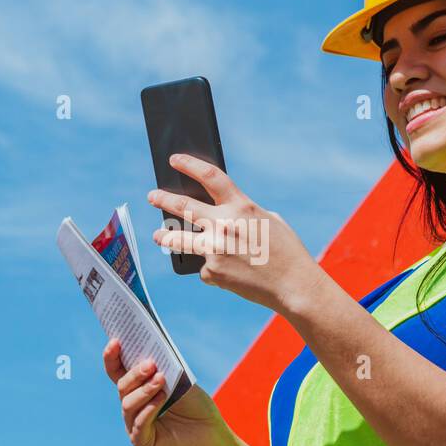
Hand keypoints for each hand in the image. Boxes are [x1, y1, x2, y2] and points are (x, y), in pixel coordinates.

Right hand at [102, 337, 229, 445]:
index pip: (117, 371)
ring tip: (161, 379)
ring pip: (128, 404)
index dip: (112, 356)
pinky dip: (149, 409)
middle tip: (150, 364)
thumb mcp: (178, 380)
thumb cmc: (195, 403)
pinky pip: (139, 424)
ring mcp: (134, 425)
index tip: (115, 340)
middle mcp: (132, 406)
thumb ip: (162, 368)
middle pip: (122, 386)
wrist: (211, 430)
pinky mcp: (141, 441)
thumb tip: (147, 353)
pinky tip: (162, 398)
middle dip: (135, 374)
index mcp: (137, 388)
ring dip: (144, 390)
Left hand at [148, 153, 321, 313]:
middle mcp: (223, 224)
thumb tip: (221, 213)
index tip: (174, 160)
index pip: (209, 177)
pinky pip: (205, 267)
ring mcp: (215, 249)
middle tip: (153, 196)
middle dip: (163, 199)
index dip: (189, 165)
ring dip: (165, 236)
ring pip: (179, 240)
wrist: (293, 285)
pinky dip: (214, 269)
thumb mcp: (269, 220)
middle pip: (183, 206)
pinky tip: (231, 273)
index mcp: (241, 206)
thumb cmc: (286, 252)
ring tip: (158, 236)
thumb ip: (243, 213)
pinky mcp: (212, 272)